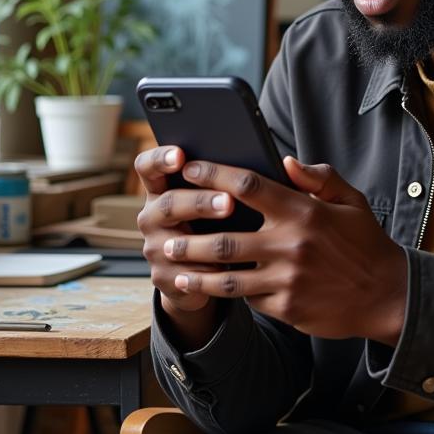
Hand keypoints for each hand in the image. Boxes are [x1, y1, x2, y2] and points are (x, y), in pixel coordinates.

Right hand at [135, 145, 234, 332]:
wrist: (203, 274)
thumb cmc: (216, 223)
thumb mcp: (220, 198)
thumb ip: (238, 179)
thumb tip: (284, 162)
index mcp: (162, 189)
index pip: (148, 167)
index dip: (160, 158)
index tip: (180, 155)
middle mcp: (152, 216)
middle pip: (169, 203)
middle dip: (200, 202)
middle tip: (229, 203)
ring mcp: (155, 248)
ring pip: (176, 243)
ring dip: (205, 241)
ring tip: (236, 238)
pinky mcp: (163, 278)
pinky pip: (186, 275)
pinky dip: (209, 273)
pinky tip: (229, 270)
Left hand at [162, 156, 408, 343]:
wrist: (387, 296)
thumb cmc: (365, 243)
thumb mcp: (351, 201)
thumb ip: (319, 177)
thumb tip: (285, 161)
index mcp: (303, 212)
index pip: (247, 187)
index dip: (213, 175)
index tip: (189, 169)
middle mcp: (290, 245)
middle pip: (224, 239)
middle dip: (189, 236)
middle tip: (164, 232)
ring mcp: (287, 280)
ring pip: (226, 278)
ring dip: (195, 272)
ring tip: (173, 266)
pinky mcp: (287, 308)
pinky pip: (249, 299)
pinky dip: (231, 291)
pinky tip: (212, 287)